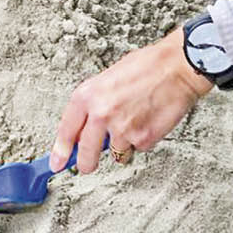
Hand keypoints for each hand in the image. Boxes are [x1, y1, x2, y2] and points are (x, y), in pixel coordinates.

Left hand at [49, 29, 213, 173]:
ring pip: (116, 152)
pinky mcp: (143, 139)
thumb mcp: (108, 78)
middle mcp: (101, 113)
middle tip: (87, 165)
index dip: (60, 150)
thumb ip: (95, 103)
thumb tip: (85, 128)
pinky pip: (138, 148)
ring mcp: (122, 129)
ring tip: (135, 119)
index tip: (56, 163)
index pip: (67, 129)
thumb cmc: (145, 66)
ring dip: (123, 144)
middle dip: (85, 163)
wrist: (176, 67)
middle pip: (86, 153)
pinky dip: (142, 139)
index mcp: (88, 95)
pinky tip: (148, 119)